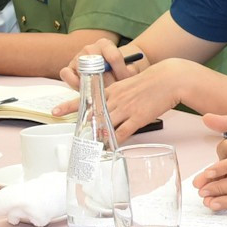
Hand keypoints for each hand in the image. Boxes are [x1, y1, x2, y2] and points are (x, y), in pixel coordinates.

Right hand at [57, 37, 140, 90]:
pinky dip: (74, 83)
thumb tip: (123, 77)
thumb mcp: (129, 70)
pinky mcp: (68, 69)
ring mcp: (77, 58)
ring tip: (100, 90)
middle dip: (105, 81)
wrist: (112, 71)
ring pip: (81, 71)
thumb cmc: (122, 70)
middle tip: (111, 89)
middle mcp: (89, 49)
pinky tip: (87, 90)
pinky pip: (66, 74)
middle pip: (95, 66)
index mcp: (105, 44)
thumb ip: (128, 73)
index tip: (124, 79)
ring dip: (91, 84)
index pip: (113, 57)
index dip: (120, 71)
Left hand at [58, 57, 193, 139]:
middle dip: (82, 127)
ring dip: (96, 137)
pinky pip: (122, 132)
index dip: (69, 105)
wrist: (170, 79)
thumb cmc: (153, 81)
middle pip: (93, 116)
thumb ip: (119, 94)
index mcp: (113, 90)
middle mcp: (115, 100)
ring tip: (88, 147)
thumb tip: (112, 105)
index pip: (86, 98)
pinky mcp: (138, 117)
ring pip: (105, 126)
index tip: (55, 111)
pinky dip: (114, 141)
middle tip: (73, 136)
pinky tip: (110, 147)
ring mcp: (126, 109)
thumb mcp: (130, 83)